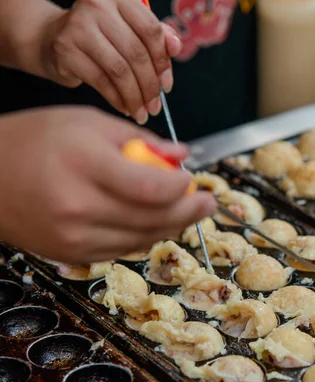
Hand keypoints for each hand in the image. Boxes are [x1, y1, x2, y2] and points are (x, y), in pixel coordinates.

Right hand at [0, 106, 215, 262]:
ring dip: (171, 227)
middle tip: (207, 202)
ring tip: (185, 210)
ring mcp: (73, 236)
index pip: (151, 187)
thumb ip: (139, 139)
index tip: (193, 180)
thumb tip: (181, 154)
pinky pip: (122, 250)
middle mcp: (78, 206)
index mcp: (84, 165)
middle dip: (189, 212)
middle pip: (154, 219)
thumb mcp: (88, 122)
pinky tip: (152, 222)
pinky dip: (143, 237)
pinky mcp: (70, 254)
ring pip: (142, 239)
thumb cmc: (35, 140)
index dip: (181, 188)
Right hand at [40, 0, 181, 122]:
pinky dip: (117, 99)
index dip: (163, 61)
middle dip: (150, 86)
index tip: (167, 86)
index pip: (150, 30)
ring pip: (119, 70)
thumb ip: (157, 37)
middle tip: (156, 106)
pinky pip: (101, 81)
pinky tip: (125, 107)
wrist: (53, 39)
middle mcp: (98, 7)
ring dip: (135, 97)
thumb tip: (176, 47)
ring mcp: (79, 27)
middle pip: (136, 53)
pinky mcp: (66, 49)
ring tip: (142, 112)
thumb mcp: (130, 31)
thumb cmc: (101, 36)